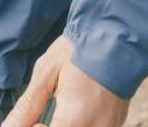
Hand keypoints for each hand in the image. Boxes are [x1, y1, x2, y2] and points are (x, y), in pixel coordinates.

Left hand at [1, 36, 127, 126]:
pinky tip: (75, 110)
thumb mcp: (47, 71)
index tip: (34, 121)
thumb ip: (28, 106)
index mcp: (76, 117)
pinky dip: (80, 124)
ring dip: (65, 125)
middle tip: (41, 120)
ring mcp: (110, 126)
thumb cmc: (81, 47)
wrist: (120, 30)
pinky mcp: (116, 122)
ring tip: (61, 111)